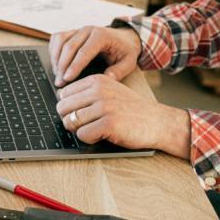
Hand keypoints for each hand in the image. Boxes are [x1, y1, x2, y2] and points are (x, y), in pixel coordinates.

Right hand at [48, 26, 141, 87]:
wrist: (124, 38)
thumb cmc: (125, 51)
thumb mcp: (129, 62)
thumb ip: (119, 71)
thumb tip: (107, 78)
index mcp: (101, 35)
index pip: (84, 52)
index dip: (74, 66)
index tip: (67, 79)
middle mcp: (88, 30)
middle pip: (69, 47)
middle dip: (62, 66)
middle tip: (59, 82)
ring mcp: (78, 29)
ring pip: (60, 41)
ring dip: (56, 59)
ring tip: (58, 75)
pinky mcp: (72, 32)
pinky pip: (57, 38)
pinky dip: (53, 50)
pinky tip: (56, 64)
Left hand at [56, 74, 189, 157]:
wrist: (159, 122)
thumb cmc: (132, 110)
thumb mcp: (110, 92)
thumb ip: (88, 94)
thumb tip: (61, 104)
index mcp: (97, 80)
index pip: (63, 94)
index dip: (69, 107)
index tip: (82, 113)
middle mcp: (99, 90)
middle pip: (63, 108)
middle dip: (70, 120)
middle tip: (86, 125)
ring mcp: (104, 107)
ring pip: (70, 122)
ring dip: (80, 130)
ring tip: (96, 129)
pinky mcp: (109, 124)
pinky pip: (82, 135)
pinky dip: (89, 139)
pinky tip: (103, 135)